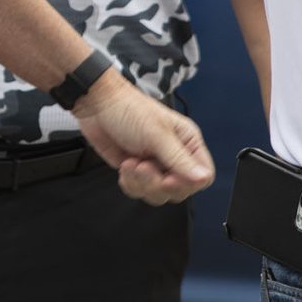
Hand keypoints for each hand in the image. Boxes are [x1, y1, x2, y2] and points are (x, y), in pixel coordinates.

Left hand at [73, 74, 212, 204]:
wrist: (97, 106)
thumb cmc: (129, 109)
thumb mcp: (156, 134)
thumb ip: (179, 158)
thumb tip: (203, 177)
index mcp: (188, 142)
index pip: (204, 175)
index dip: (187, 183)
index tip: (167, 178)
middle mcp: (175, 156)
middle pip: (180, 190)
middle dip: (158, 184)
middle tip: (143, 166)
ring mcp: (156, 166)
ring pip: (159, 194)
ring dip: (141, 183)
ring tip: (131, 163)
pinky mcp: (137, 172)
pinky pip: (140, 192)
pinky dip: (130, 184)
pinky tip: (124, 165)